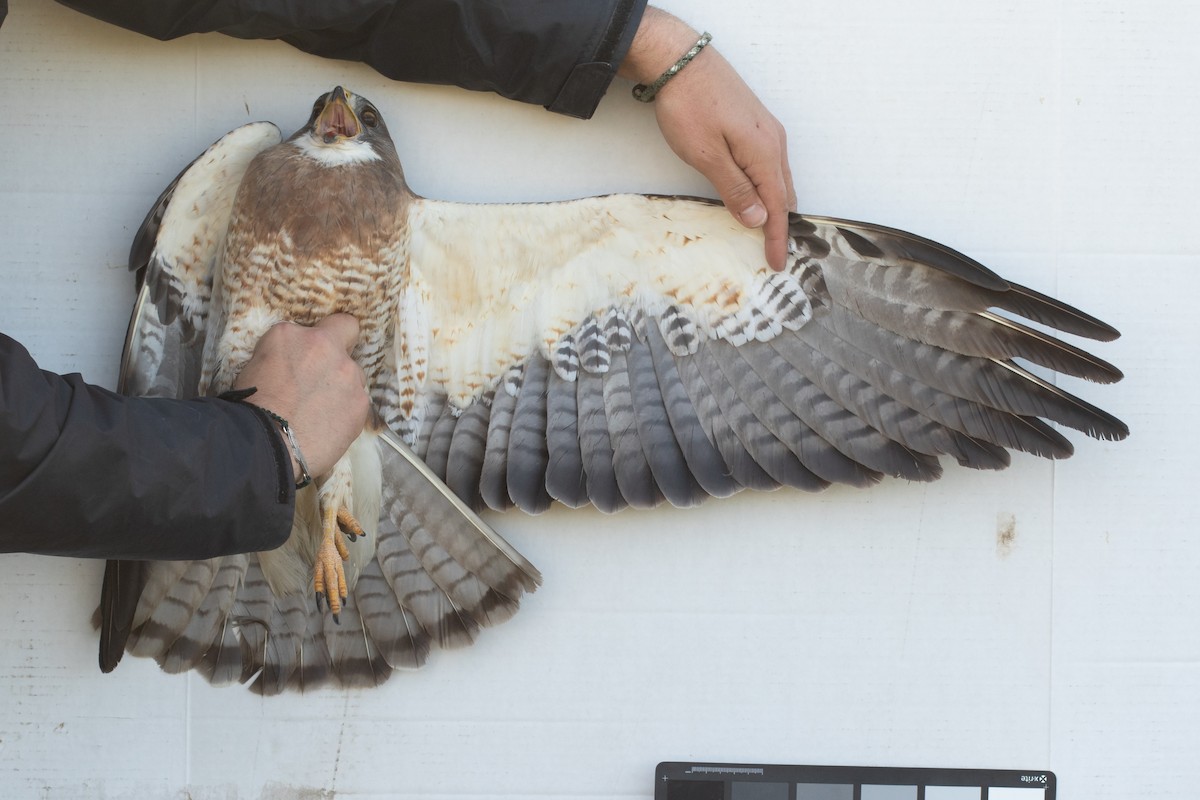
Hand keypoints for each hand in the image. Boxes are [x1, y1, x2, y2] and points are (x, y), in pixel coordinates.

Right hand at [235, 315, 369, 478]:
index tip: (328, 348)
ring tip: (320, 413)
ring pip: (353, 379)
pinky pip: (357, 404)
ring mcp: (349, 376)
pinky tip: (326, 427)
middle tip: (318, 386)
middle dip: (336, 363)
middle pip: (346, 349)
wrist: (265, 444)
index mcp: (293, 334)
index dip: (335, 335)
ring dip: (342, 389)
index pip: (336, 322)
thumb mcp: (257, 364)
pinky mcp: (360, 405)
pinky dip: (346, 413)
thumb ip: (287, 354)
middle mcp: (327, 348)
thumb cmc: (250, 408)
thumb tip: (298, 362)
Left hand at [621, 8, 795, 270]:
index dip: (777, 237)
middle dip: (781, 224)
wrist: (681, 60)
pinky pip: (771, 163)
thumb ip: (734, 188)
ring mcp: (766, 129)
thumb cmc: (689, 106)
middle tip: (775, 252)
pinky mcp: (755, 122)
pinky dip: (769, 185)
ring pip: (779, 177)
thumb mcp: (706, 154)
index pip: (778, 206)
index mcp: (764, 153)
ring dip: (776, 205)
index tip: (777, 263)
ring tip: (771, 230)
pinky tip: (760, 192)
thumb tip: (759, 219)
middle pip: (785, 193)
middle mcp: (773, 141)